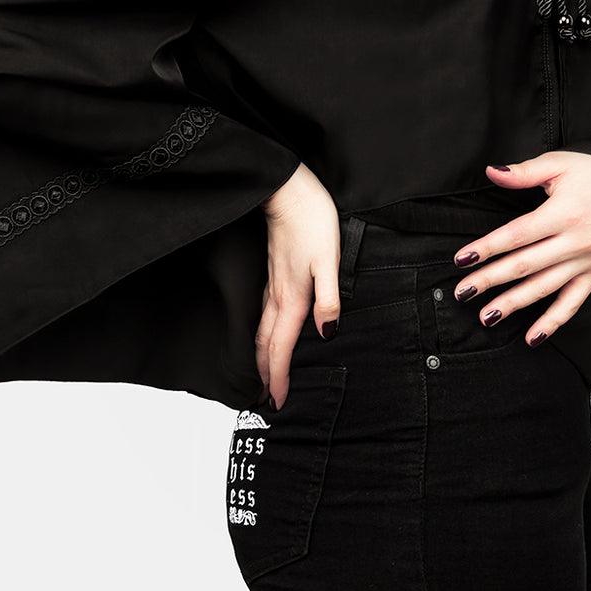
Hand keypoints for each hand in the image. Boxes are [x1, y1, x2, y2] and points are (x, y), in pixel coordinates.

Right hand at [256, 163, 340, 410]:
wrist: (286, 189)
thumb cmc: (310, 218)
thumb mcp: (328, 259)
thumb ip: (329, 298)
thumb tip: (328, 333)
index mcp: (292, 297)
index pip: (282, 347)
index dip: (280, 377)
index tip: (278, 402)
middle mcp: (278, 294)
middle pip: (266, 344)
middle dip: (265, 375)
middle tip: (265, 401)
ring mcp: (272, 283)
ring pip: (262, 330)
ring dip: (261, 356)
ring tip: (262, 377)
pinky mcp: (272, 271)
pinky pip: (264, 313)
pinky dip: (263, 333)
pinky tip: (266, 333)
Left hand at [451, 151, 590, 344]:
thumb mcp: (562, 162)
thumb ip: (525, 172)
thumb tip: (492, 172)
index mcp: (563, 213)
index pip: (516, 236)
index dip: (487, 248)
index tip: (462, 260)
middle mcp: (575, 242)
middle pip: (525, 266)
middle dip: (490, 281)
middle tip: (462, 293)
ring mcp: (588, 261)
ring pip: (545, 289)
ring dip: (514, 305)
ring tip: (487, 317)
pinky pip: (574, 302)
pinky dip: (554, 322)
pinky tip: (533, 337)